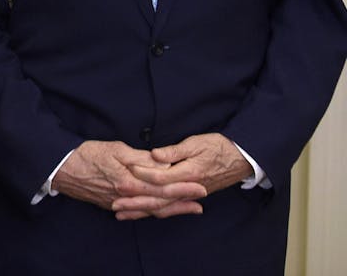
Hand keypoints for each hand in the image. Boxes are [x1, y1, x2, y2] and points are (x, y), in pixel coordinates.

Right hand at [53, 140, 206, 219]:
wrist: (60, 169)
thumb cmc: (86, 155)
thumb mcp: (115, 150)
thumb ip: (140, 159)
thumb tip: (163, 165)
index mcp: (128, 183)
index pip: (162, 188)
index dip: (183, 189)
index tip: (201, 188)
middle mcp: (126, 197)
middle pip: (159, 203)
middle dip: (182, 202)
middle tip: (202, 200)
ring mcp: (118, 204)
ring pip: (149, 210)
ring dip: (171, 210)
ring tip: (189, 209)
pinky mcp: (110, 205)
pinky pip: (137, 211)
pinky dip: (152, 212)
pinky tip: (159, 211)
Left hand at [114, 133, 252, 217]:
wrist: (241, 159)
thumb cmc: (218, 147)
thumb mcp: (196, 143)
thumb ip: (174, 151)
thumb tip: (155, 155)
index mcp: (188, 173)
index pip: (160, 178)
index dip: (141, 175)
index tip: (124, 172)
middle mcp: (188, 188)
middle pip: (158, 199)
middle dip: (135, 202)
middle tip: (115, 203)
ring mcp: (189, 195)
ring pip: (163, 207)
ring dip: (141, 211)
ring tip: (121, 213)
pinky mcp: (189, 197)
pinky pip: (169, 208)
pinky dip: (154, 211)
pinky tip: (141, 213)